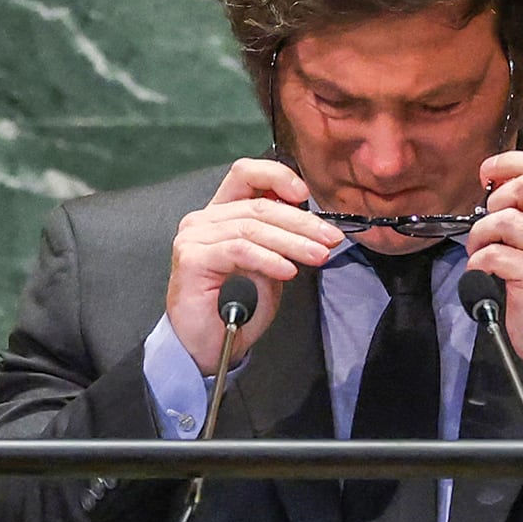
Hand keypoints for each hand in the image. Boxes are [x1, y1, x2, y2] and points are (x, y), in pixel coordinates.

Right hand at [164, 157, 342, 373]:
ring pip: (252, 228)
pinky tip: (288, 271)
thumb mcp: (268, 266)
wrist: (206, 347)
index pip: (247, 174)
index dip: (278, 176)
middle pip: (258, 205)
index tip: (307, 195)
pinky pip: (239, 251)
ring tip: (318, 256)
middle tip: (330, 239)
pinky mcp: (192, 258)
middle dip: (301, 222)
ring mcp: (194, 237)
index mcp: (220, 213)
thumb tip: (312, 225)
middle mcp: (203, 219)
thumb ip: (280, 240)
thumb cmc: (235, 308)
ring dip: (292, 242)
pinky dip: (268, 259)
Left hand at [469, 150, 522, 393]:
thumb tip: (496, 189)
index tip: (488, 170)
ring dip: (480, 234)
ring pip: (503, 219)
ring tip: (481, 251)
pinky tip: (482, 273)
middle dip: (493, 200)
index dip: (512, 161)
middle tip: (487, 225)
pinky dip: (477, 261)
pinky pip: (492, 254)